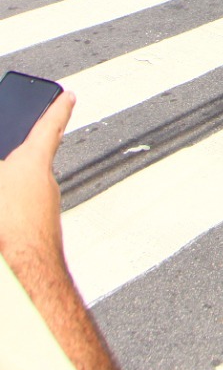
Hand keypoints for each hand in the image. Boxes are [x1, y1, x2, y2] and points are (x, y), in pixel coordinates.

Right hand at [0, 89, 74, 268]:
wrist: (24, 275)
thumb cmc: (8, 226)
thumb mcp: (7, 174)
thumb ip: (7, 157)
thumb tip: (7, 160)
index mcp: (32, 162)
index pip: (49, 125)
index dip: (56, 107)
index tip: (68, 94)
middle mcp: (43, 182)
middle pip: (34, 155)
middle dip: (23, 146)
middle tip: (22, 128)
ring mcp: (41, 207)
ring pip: (24, 186)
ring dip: (12, 183)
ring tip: (7, 187)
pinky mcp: (35, 229)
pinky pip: (20, 208)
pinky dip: (11, 205)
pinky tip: (6, 216)